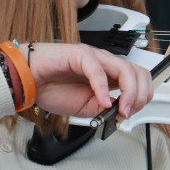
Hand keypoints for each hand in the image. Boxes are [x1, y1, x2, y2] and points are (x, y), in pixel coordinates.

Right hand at [24, 42, 152, 118]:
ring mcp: (94, 57)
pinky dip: (103, 88)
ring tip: (120, 109)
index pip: (139, 80)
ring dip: (129, 93)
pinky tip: (102, 101)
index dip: (141, 98)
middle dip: (140, 95)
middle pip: (138, 73)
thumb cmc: (52, 89)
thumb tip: (121, 113)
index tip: (130, 114)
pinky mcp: (80, 55)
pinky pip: (98, 70)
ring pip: (125, 69)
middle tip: (128, 112)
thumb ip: (105, 109)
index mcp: (109, 75)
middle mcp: (105, 64)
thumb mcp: (86, 108)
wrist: (28, 81)